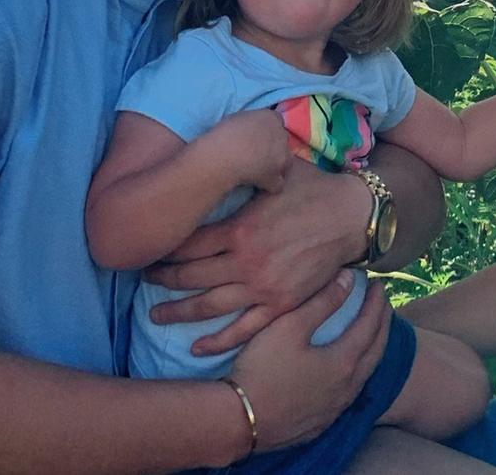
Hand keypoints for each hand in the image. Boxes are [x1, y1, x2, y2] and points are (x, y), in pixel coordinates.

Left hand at [147, 161, 364, 354]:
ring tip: (155, 316)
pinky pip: (243, 328)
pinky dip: (218, 341)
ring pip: (209, 306)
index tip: (149, 246)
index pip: (188, 244)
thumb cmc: (313, 188)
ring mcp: (263, 287)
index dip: (164, 247)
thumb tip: (220, 148)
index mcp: (239, 229)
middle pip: (190, 277)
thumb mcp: (275, 171)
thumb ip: (246, 169)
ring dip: (178, 312)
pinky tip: (197, 347)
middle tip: (143, 277)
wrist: (352, 217)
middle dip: (161, 279)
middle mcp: (246, 262)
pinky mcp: (280, 305)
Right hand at [209, 109, 293, 193]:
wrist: (224, 155)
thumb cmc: (225, 133)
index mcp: (271, 118)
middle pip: (283, 140)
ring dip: (277, 165)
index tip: (258, 135)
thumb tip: (252, 128)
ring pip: (286, 162)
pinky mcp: (275, 177)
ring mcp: (281, 157)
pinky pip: (278, 184)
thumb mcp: (239, 118)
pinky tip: (261, 186)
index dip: (267, 130)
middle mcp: (282, 135)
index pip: (276, 121)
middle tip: (258, 152)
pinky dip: (270, 186)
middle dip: (274, 146)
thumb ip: (252, 121)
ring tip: (260, 170)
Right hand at [230, 272, 389, 451]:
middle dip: (382, 324)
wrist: (239, 422)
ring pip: (364, 376)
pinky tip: (346, 371)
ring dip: (372, 350)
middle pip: (376, 351)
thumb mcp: (290, 326)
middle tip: (384, 304)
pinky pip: (348, 394)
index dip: (376, 303)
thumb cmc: (263, 369)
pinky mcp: (319, 425)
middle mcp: (347, 389)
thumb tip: (350, 279)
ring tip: (371, 333)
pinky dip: (355, 374)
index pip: (370, 326)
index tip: (379, 284)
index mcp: (344, 362)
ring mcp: (334, 410)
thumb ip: (322, 301)